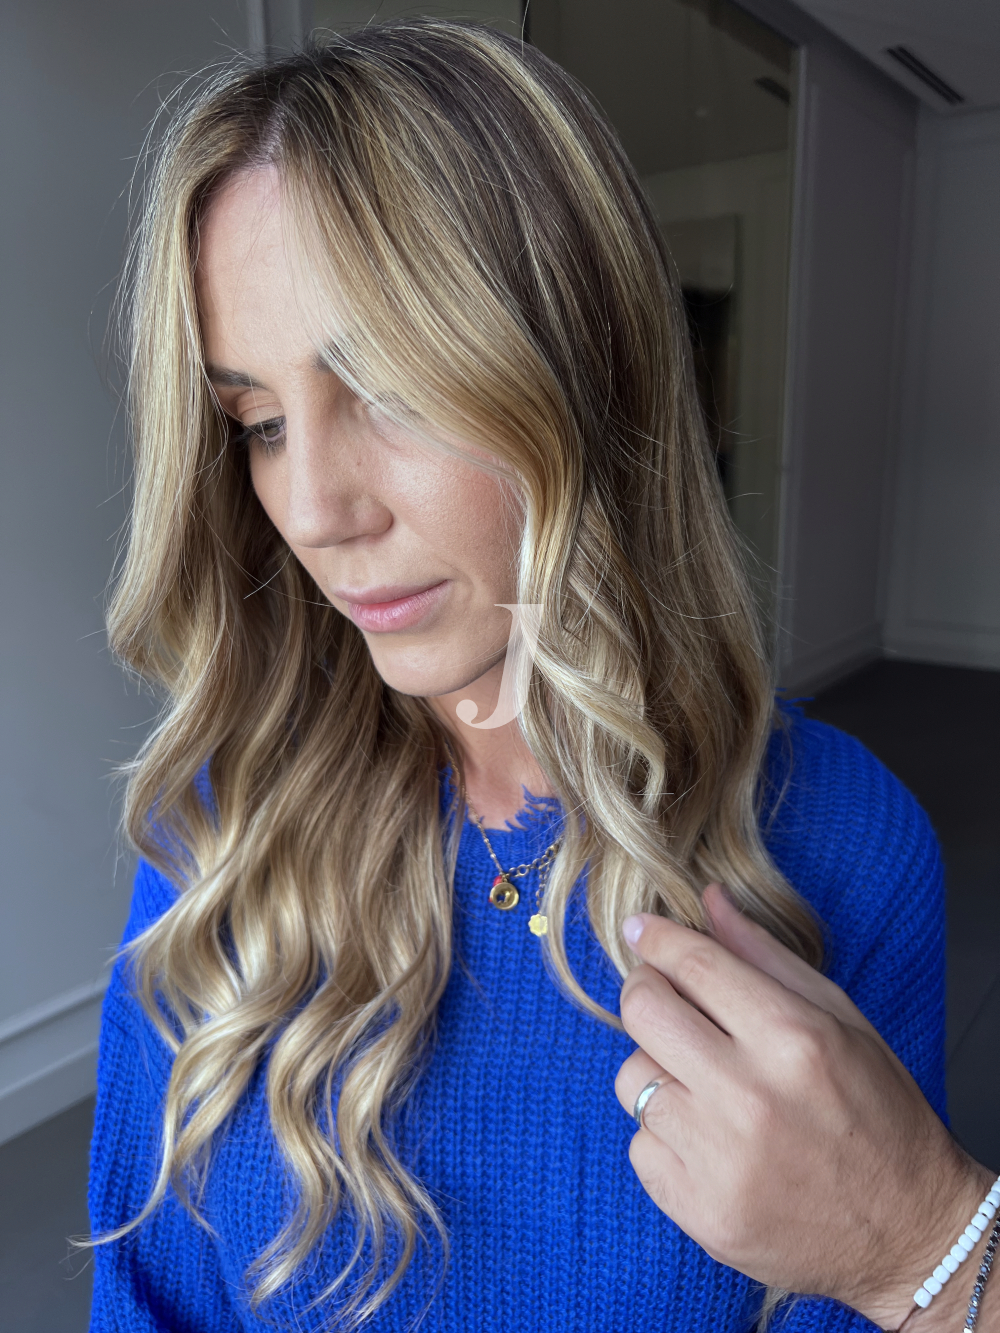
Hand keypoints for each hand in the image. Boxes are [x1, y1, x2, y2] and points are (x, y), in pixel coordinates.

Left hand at [615, 885, 993, 1329]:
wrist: (908, 1231)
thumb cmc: (877, 1113)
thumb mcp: (839, 1019)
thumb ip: (764, 956)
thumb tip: (707, 901)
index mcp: (792, 1038)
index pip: (694, 964)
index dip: (657, 938)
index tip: (640, 929)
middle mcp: (750, 1095)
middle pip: (644, 1012)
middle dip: (645, 992)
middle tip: (663, 998)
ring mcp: (720, 1159)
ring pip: (634, 1078)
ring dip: (659, 1070)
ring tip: (704, 1084)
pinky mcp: (699, 1210)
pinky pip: (639, 1144)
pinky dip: (665, 1136)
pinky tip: (709, 1140)